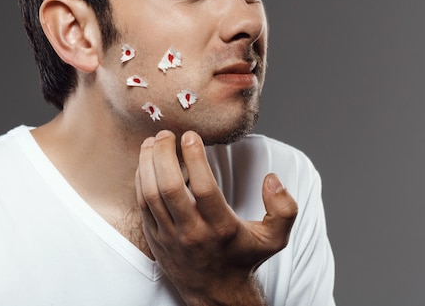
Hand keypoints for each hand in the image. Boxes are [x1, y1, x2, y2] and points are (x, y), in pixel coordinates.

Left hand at [136, 130, 297, 305]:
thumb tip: (272, 179)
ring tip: (152, 141)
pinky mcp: (155, 239)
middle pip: (169, 187)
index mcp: (221, 228)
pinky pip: (142, 205)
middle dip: (163, 154)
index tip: (191, 135)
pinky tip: (146, 163)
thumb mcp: (275, 238)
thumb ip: (284, 208)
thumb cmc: (244, 258)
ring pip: (150, 194)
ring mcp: (170, 237)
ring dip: (147, 163)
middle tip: (166, 133)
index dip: (195, 157)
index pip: (204, 187)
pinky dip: (141, 180)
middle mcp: (193, 232)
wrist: (216, 293)